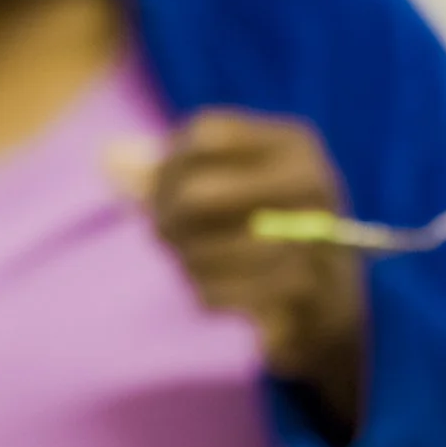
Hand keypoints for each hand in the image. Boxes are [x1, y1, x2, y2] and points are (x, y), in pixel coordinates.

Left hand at [112, 112, 367, 431]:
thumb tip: (109, 160)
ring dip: (184, 264)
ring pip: (201, 252)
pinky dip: (205, 298)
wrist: (335, 310)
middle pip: (196, 194)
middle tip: (164, 238)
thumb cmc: (274, 234)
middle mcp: (311, 186)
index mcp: (296, 146)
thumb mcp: (240, 186)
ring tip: (189, 267)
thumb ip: (174, 170)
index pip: (203, 136)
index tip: (159, 192)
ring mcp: (312, 245)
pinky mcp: (300, 303)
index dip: (166, 166)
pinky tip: (212, 295)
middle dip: (166, 220)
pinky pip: (218, 297)